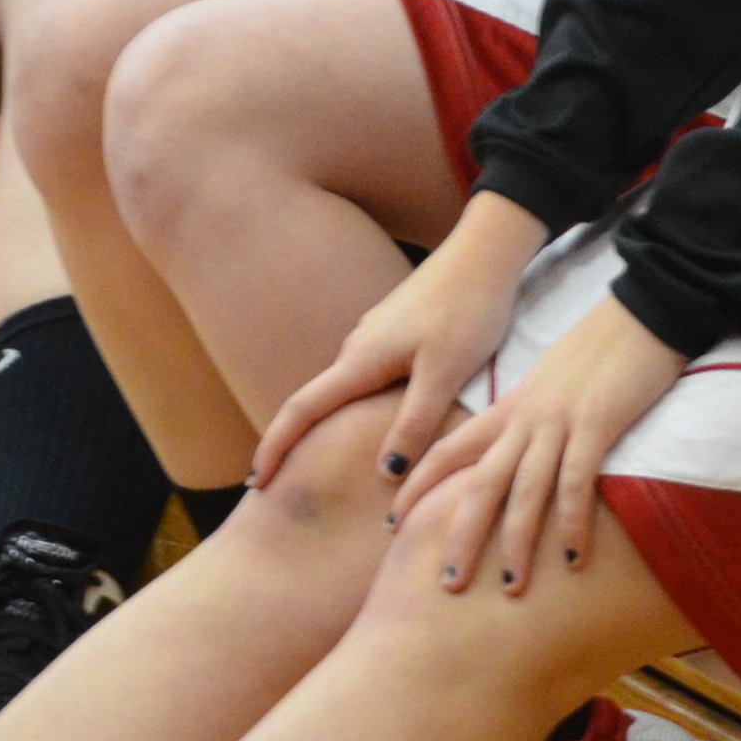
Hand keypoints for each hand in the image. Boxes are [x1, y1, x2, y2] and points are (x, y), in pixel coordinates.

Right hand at [253, 188, 548, 489]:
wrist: (485, 252)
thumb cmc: (468, 311)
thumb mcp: (445, 375)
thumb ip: (414, 425)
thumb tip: (384, 474)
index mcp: (361, 360)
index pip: (301, 411)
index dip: (275, 448)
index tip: (255, 486)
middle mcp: (358, 348)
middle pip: (318, 403)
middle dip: (299, 444)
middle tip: (287, 488)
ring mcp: (375, 336)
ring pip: (348, 390)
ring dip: (336, 425)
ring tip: (333, 465)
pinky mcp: (396, 330)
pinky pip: (370, 376)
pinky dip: (365, 405)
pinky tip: (381, 421)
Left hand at [391, 293, 687, 595]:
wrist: (643, 309)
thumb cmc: (600, 348)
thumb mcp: (549, 382)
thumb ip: (526, 418)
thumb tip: (515, 453)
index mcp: (509, 407)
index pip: (450, 450)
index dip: (419, 487)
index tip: (393, 524)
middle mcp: (524, 418)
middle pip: (479, 483)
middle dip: (460, 535)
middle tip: (446, 584)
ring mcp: (558, 421)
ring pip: (525, 489)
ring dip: (516, 542)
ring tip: (509, 586)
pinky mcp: (596, 423)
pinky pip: (578, 480)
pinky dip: (572, 522)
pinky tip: (573, 558)